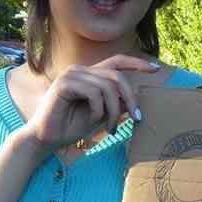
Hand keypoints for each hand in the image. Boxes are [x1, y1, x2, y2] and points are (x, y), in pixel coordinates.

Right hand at [22, 54, 156, 152]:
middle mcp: (80, 70)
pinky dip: (98, 110)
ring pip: (107, 86)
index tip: (156, 70)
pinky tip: (93, 120)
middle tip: (137, 119)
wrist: (45, 139)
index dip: (136, 64)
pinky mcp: (64, 84)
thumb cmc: (71, 127)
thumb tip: (134, 99)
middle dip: (130, 98)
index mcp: (89, 75)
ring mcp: (71, 75)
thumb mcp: (101, 116)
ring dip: (113, 110)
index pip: (116, 62)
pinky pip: (94, 93)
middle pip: (117, 76)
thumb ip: (116, 105)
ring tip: (110, 128)